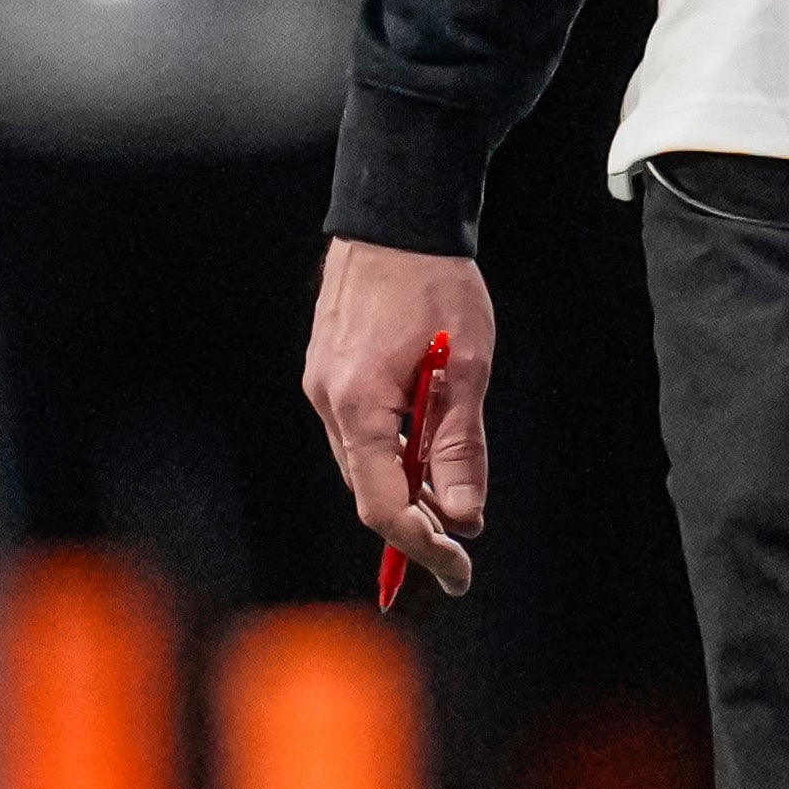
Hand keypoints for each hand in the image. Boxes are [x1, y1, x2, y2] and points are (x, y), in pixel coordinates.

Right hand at [303, 238, 495, 595]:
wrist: (398, 217)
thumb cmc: (436, 281)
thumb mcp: (468, 366)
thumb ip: (460, 445)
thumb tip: (463, 516)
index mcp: (358, 404)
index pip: (383, 505)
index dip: (422, 547)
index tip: (459, 571)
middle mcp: (327, 401)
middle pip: (369, 488)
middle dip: (415, 526)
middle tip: (462, 549)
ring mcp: (321, 385)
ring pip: (364, 461)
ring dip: (405, 486)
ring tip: (449, 502)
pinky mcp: (327, 370)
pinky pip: (358, 429)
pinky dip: (391, 450)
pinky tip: (422, 448)